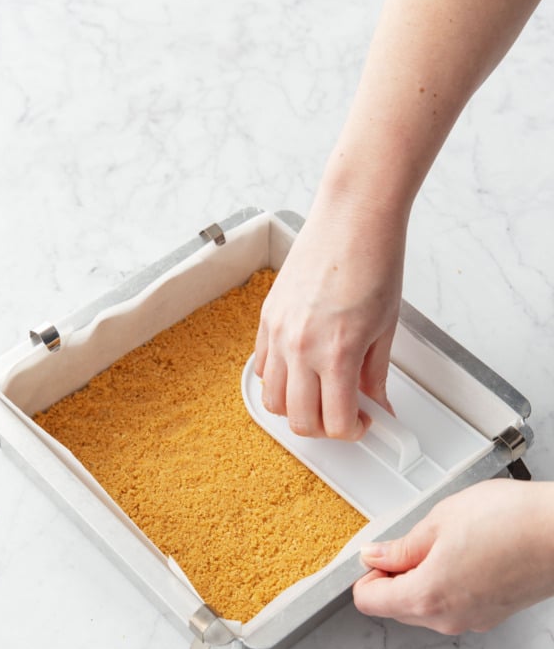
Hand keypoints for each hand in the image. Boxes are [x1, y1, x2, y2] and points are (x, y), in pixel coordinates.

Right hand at [254, 197, 405, 439]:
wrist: (352, 217)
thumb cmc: (374, 261)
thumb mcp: (385, 328)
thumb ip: (375, 374)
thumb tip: (378, 403)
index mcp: (337, 353)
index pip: (336, 421)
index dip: (354, 431)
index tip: (365, 422)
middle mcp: (301, 348)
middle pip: (300, 421)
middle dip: (325, 428)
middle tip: (344, 414)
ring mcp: (279, 333)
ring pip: (274, 401)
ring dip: (297, 409)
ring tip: (320, 396)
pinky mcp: (267, 319)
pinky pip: (263, 368)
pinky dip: (279, 381)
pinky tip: (301, 371)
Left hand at [354, 479, 553, 634]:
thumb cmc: (512, 521)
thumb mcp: (439, 520)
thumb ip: (401, 546)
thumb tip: (376, 555)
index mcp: (426, 597)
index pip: (369, 601)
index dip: (366, 573)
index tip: (375, 552)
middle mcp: (448, 619)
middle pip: (396, 606)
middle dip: (394, 575)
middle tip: (410, 541)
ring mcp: (474, 620)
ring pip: (426, 606)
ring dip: (422, 578)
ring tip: (444, 540)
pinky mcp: (493, 614)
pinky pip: (454, 603)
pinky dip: (449, 582)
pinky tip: (465, 551)